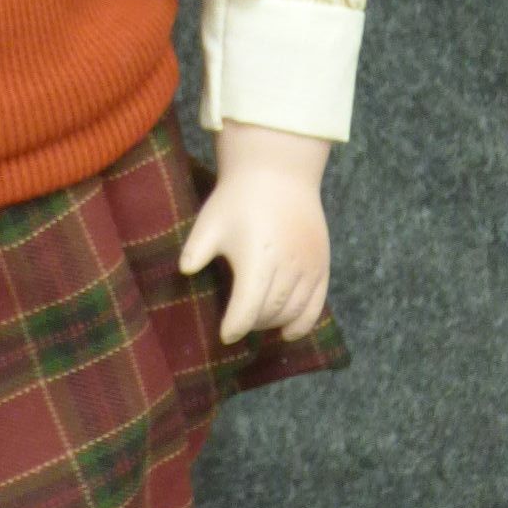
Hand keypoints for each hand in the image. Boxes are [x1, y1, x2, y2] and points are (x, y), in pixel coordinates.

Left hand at [178, 122, 331, 344]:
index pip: (247, 310)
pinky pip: (316, 306)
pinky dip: (303, 323)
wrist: (279, 172)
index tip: (224, 336)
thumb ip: (196, 251)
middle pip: (270, 314)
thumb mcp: (210, 222)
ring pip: (293, 312)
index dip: (234, 327)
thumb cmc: (238, 198)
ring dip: (273, 323)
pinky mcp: (322, 265)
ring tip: (257, 319)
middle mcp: (287, 267)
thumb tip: (185, 273)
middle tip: (237, 322)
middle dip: (252, 324)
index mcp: (257, 259)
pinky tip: (288, 331)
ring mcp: (309, 267)